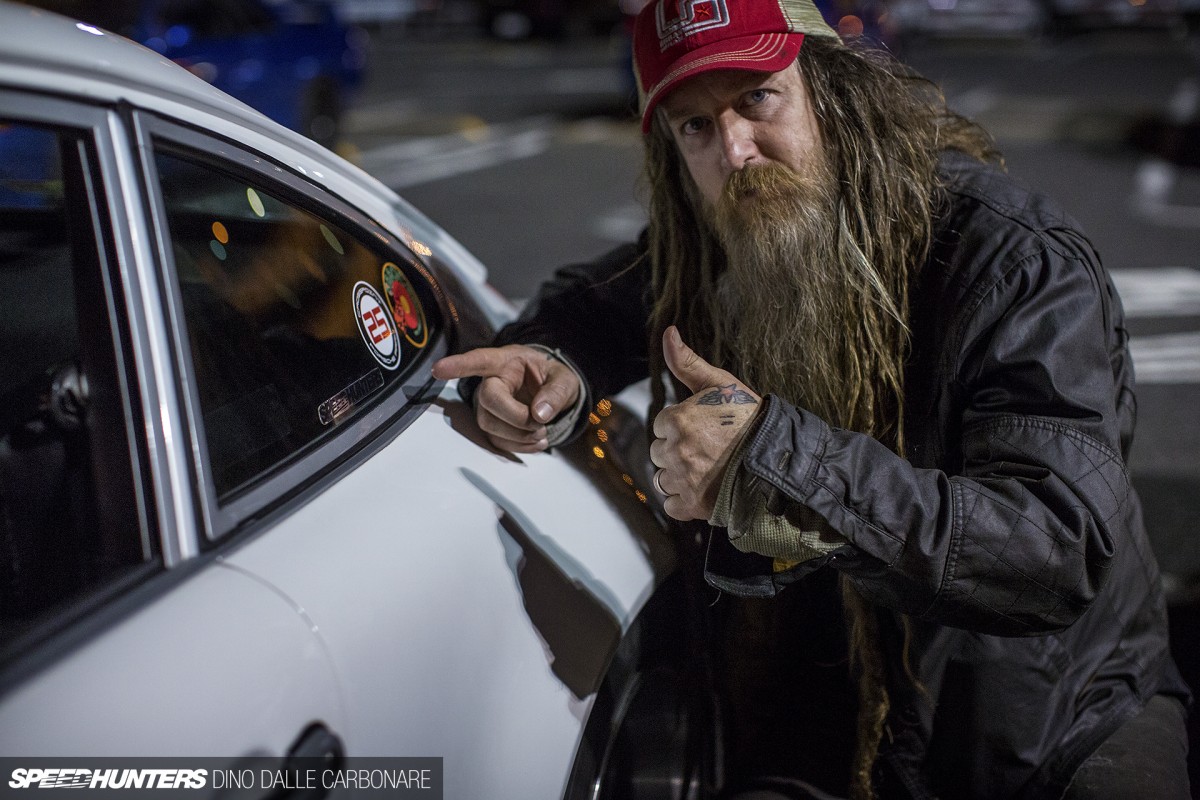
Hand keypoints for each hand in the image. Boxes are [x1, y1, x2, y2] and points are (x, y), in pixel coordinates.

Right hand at [432, 345, 580, 452]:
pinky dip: (519, 446)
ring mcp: (488, 405)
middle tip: (540, 423)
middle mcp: (492, 381)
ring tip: (542, 433)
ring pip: (488, 424)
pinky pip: (496, 441)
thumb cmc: (552, 379)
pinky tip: (537, 441)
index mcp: (507, 361)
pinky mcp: (491, 426)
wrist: (551, 393)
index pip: (480, 361)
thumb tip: (540, 414)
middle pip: (487, 400)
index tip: (438, 370)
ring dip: (517, 435)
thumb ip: (555, 393)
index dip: (458, 365)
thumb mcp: (564, 380)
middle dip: (515, 417)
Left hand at [651, 326, 760, 520]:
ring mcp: (683, 479)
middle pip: (660, 452)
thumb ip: (687, 361)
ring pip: (663, 478)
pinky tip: (704, 489)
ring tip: (709, 469)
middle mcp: (676, 450)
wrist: (780, 457)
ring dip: (680, 475)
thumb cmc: (750, 417)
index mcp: (678, 420)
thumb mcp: (719, 383)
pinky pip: (671, 504)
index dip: (682, 426)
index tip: (705, 428)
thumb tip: (667, 332)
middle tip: (710, 449)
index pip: (663, 424)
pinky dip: (683, 500)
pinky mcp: (692, 505)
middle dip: (679, 450)